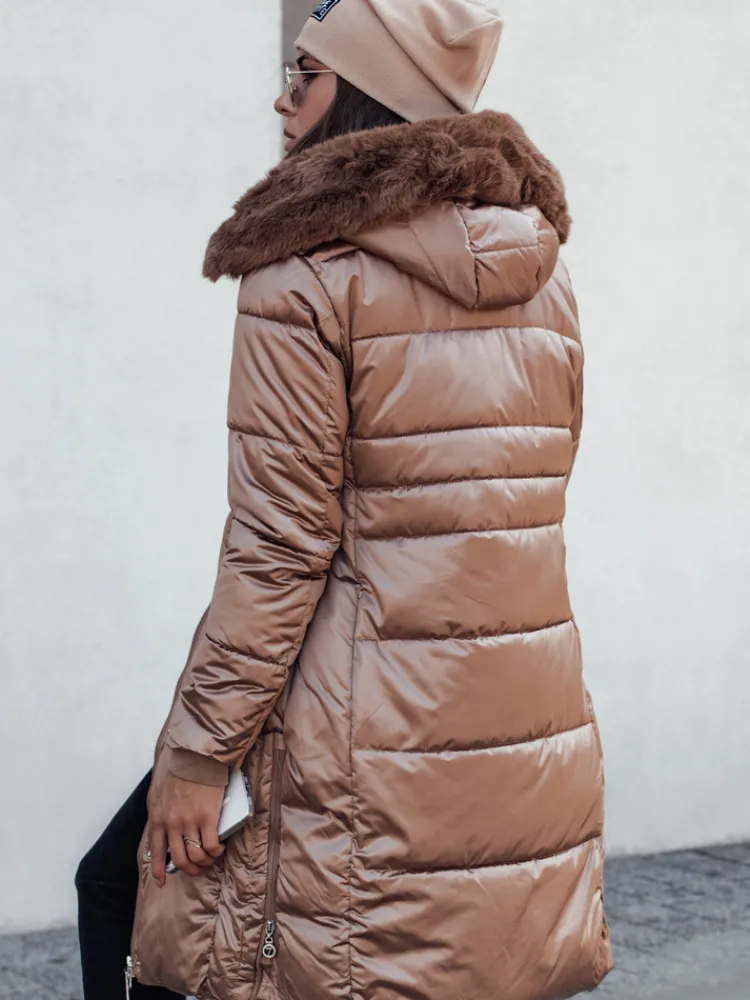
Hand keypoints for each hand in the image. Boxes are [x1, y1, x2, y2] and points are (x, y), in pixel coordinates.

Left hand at [146, 751, 224, 887]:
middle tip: (198, 868)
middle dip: (190, 869)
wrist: (194, 755)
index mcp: (158, 819)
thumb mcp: (157, 792)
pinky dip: (216, 852)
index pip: (155, 852)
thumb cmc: (176, 769)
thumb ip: (160, 812)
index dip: (158, 870)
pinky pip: (211, 846)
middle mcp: (171, 825)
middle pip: (179, 860)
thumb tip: (164, 826)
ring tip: (211, 858)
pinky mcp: (207, 818)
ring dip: (205, 863)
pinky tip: (219, 849)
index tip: (161, 881)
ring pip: (196, 856)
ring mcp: (189, 822)